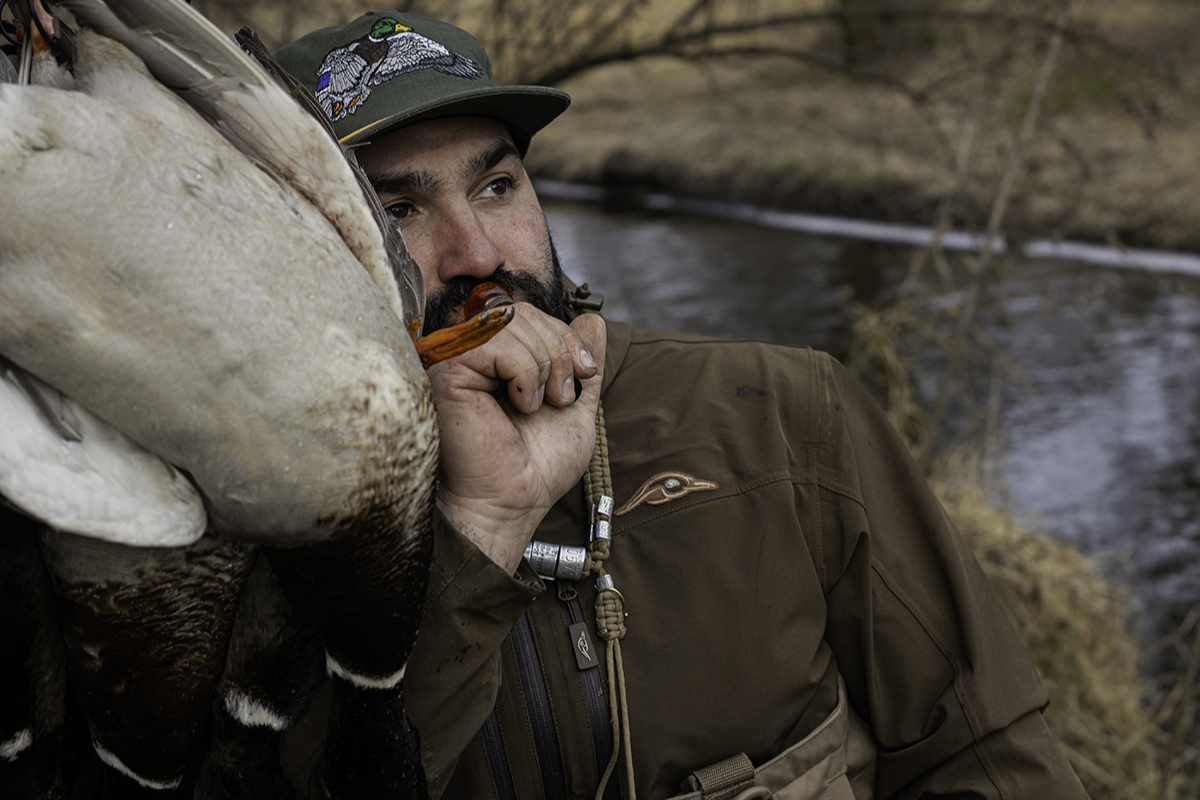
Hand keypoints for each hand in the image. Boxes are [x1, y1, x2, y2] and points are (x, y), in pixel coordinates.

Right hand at [427, 305, 605, 572]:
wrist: (515, 500)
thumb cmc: (537, 465)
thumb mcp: (575, 402)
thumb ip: (582, 359)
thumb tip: (593, 318)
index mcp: (494, 356)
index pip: (530, 313)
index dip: (566, 335)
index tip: (585, 372)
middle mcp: (469, 353)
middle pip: (522, 311)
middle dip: (559, 349)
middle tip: (562, 396)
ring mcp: (455, 359)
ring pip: (512, 323)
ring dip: (545, 364)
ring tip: (540, 405)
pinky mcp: (447, 372)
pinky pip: (496, 344)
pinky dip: (525, 374)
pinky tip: (520, 406)